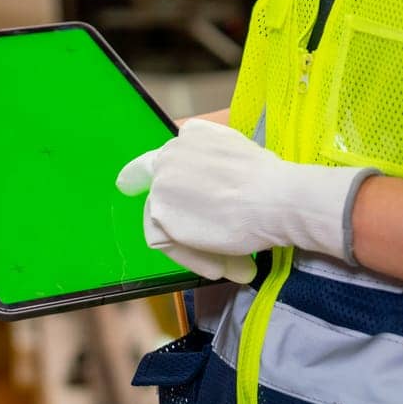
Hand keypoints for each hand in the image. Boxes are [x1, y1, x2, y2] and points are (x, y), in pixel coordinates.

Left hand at [116, 120, 373, 280]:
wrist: (275, 198)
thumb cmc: (271, 181)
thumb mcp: (242, 157)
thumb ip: (216, 168)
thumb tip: (210, 198)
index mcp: (192, 135)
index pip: (168, 159)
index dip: (150, 175)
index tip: (128, 184)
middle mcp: (170, 153)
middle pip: (164, 194)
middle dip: (189, 225)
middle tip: (222, 251)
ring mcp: (162, 182)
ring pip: (165, 222)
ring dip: (198, 248)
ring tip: (231, 264)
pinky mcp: (161, 213)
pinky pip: (168, 243)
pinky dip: (193, 259)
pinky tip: (220, 268)